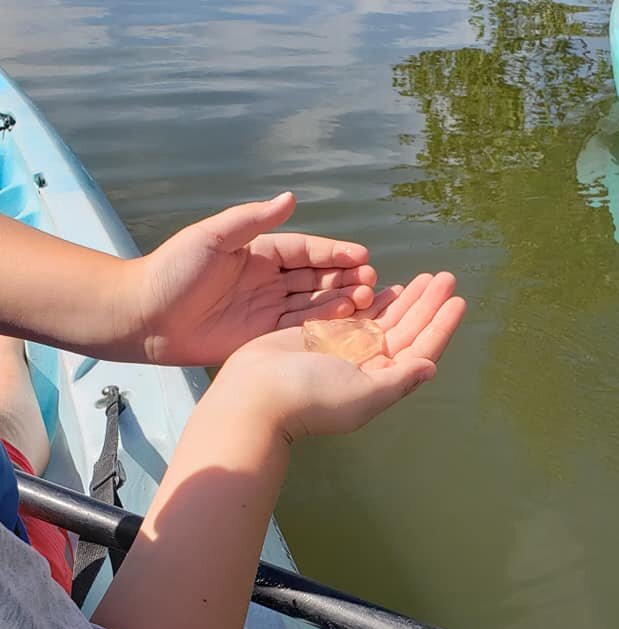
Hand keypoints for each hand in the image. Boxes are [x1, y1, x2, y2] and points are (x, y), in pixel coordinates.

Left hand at [128, 193, 376, 364]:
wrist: (145, 317)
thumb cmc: (174, 270)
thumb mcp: (213, 237)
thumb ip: (252, 220)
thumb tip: (290, 198)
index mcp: (258, 253)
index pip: (305, 251)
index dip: (334, 253)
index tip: (362, 255)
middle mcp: (266, 280)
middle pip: (315, 278)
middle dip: (345, 278)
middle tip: (372, 281)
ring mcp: (265, 310)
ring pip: (312, 304)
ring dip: (340, 302)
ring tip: (367, 301)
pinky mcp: (260, 338)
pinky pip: (298, 330)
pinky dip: (322, 326)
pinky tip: (345, 323)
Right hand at [213, 272, 464, 439]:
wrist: (255, 394)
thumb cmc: (310, 397)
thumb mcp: (363, 394)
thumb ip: (399, 380)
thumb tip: (432, 367)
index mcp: (380, 381)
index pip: (420, 350)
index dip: (440, 326)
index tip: (459, 301)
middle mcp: (367, 366)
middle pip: (407, 330)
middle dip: (428, 304)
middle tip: (446, 276)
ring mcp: (344, 349)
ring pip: (385, 319)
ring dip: (407, 300)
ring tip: (426, 278)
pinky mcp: (321, 334)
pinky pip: (356, 313)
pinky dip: (374, 299)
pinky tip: (389, 286)